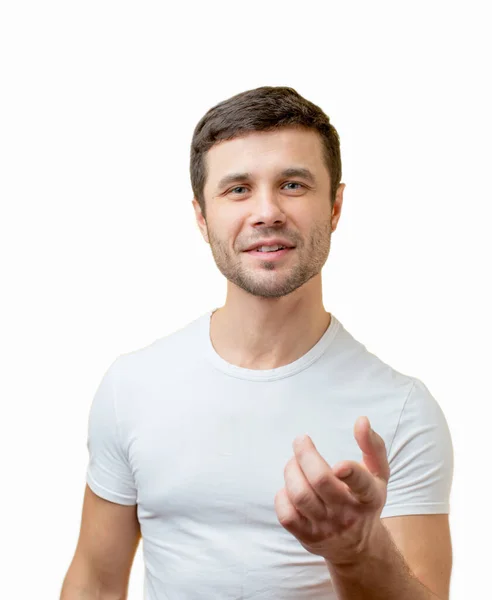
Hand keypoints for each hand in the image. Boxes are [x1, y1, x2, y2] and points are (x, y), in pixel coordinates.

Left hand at [274, 416, 389, 566]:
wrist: (358, 547)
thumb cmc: (365, 500)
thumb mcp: (379, 475)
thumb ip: (372, 445)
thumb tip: (361, 420)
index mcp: (369, 496)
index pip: (361, 484)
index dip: (350, 473)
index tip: (339, 464)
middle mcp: (348, 513)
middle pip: (320, 481)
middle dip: (305, 454)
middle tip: (301, 441)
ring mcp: (326, 527)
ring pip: (300, 495)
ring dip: (291, 470)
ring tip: (294, 462)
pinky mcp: (308, 537)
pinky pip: (286, 515)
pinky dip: (282, 496)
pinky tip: (289, 488)